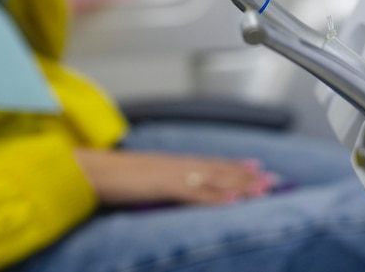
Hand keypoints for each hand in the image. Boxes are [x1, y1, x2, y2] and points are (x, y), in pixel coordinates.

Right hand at [75, 149, 277, 205]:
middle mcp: (178, 165)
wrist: (90, 170)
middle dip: (247, 175)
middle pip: (219, 170)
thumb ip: (163, 184)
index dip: (236, 166)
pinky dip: (216, 197)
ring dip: (241, 184)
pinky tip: (233, 200)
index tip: (258, 166)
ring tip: (264, 188)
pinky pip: (194, 193)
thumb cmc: (114, 178)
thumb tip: (177, 191)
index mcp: (174, 163)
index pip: (212, 164)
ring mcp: (172, 174)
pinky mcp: (163, 185)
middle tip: (274, 178)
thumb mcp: (144, 180)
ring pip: (214, 179)